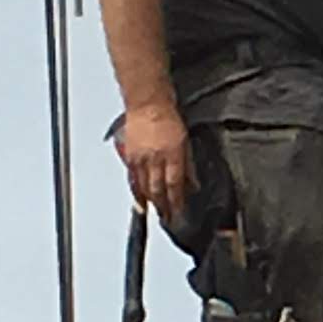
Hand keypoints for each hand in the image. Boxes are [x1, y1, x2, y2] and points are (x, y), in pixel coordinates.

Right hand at [120, 97, 192, 225]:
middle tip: (168, 219)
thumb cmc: (168, 117)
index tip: (179, 213)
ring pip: (145, 186)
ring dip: (151, 202)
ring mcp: (140, 158)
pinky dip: (136, 193)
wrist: (147, 103)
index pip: (175, 185)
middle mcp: (155, 158)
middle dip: (164, 207)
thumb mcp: (185, 141)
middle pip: (159, 189)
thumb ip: (188, 166)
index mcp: (172, 154)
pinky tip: (140, 202)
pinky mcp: (129, 156)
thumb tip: (192, 185)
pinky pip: (133, 179)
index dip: (177, 201)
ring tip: (156, 213)